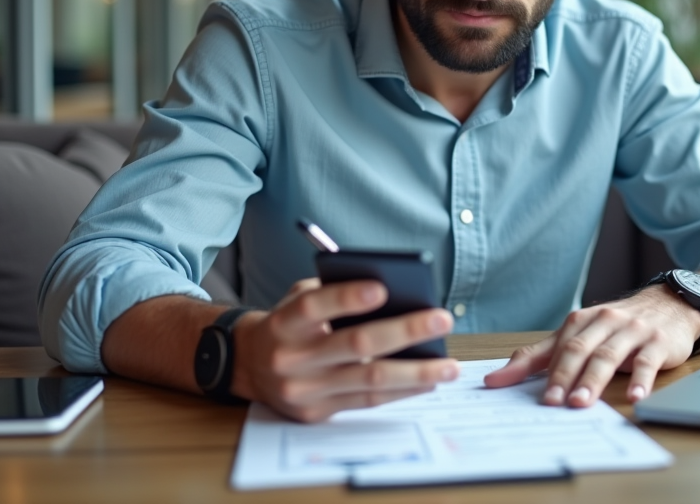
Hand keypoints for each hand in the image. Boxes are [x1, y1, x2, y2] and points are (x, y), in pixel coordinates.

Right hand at [231, 277, 458, 421]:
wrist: (249, 366)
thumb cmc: (289, 323)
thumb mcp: (298, 297)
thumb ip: (334, 291)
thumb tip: (394, 294)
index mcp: (284, 322)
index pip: (314, 306)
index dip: (346, 298)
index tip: (383, 288)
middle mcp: (292, 357)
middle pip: (354, 344)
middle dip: (404, 331)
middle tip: (442, 319)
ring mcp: (305, 390)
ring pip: (368, 379)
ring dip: (416, 372)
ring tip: (450, 365)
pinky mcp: (317, 413)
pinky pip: (367, 401)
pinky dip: (402, 390)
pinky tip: (429, 380)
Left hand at [483, 284, 699, 406]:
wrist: (670, 305)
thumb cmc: (618, 325)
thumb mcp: (579, 334)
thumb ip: (540, 356)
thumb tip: (497, 378)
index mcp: (581, 321)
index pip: (556, 347)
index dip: (538, 370)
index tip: (519, 391)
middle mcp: (604, 322)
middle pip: (579, 349)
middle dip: (564, 376)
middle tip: (553, 401)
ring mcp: (632, 331)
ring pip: (608, 355)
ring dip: (593, 380)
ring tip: (582, 402)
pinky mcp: (658, 342)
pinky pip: (647, 361)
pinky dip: (640, 379)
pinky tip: (635, 396)